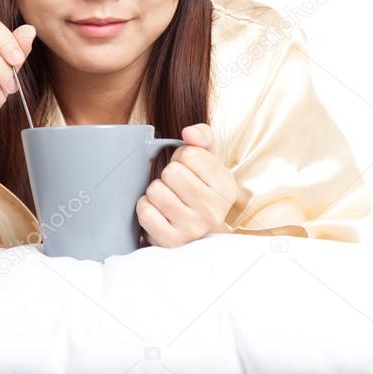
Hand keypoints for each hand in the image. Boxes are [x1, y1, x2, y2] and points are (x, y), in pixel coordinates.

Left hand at [136, 123, 239, 247]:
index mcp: (227, 188)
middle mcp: (213, 211)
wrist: (198, 232)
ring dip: (157, 191)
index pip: (190, 153)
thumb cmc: (201, 189)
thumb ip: (202, 137)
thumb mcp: (209, 161)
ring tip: (168, 198)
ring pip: (155, 190)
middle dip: (169, 174)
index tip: (189, 169)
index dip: (183, 157)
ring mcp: (192, 228)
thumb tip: (188, 132)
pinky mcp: (171, 241)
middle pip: (171, 172)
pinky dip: (146, 207)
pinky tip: (158, 211)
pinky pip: (145, 211)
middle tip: (177, 185)